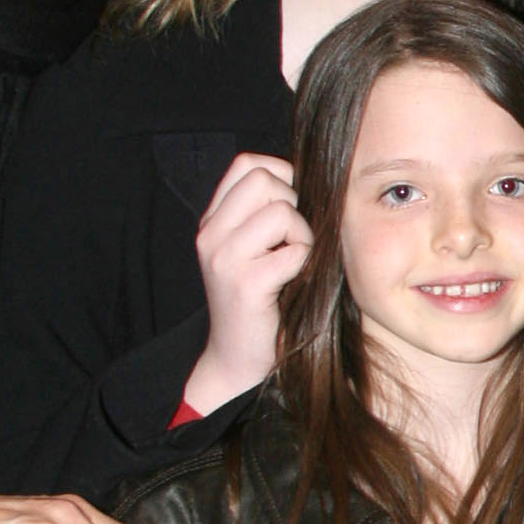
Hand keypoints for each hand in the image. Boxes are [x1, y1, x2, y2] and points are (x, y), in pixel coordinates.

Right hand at [181, 152, 310, 416]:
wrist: (237, 359)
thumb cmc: (261, 301)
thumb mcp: (252, 249)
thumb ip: (265, 213)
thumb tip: (312, 179)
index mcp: (212, 221)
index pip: (247, 164)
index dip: (280, 176)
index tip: (288, 211)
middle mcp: (210, 234)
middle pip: (266, 180)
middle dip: (293, 205)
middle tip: (291, 242)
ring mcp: (224, 257)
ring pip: (281, 211)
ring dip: (302, 236)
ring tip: (291, 263)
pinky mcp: (244, 283)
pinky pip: (294, 251)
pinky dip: (305, 263)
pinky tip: (292, 282)